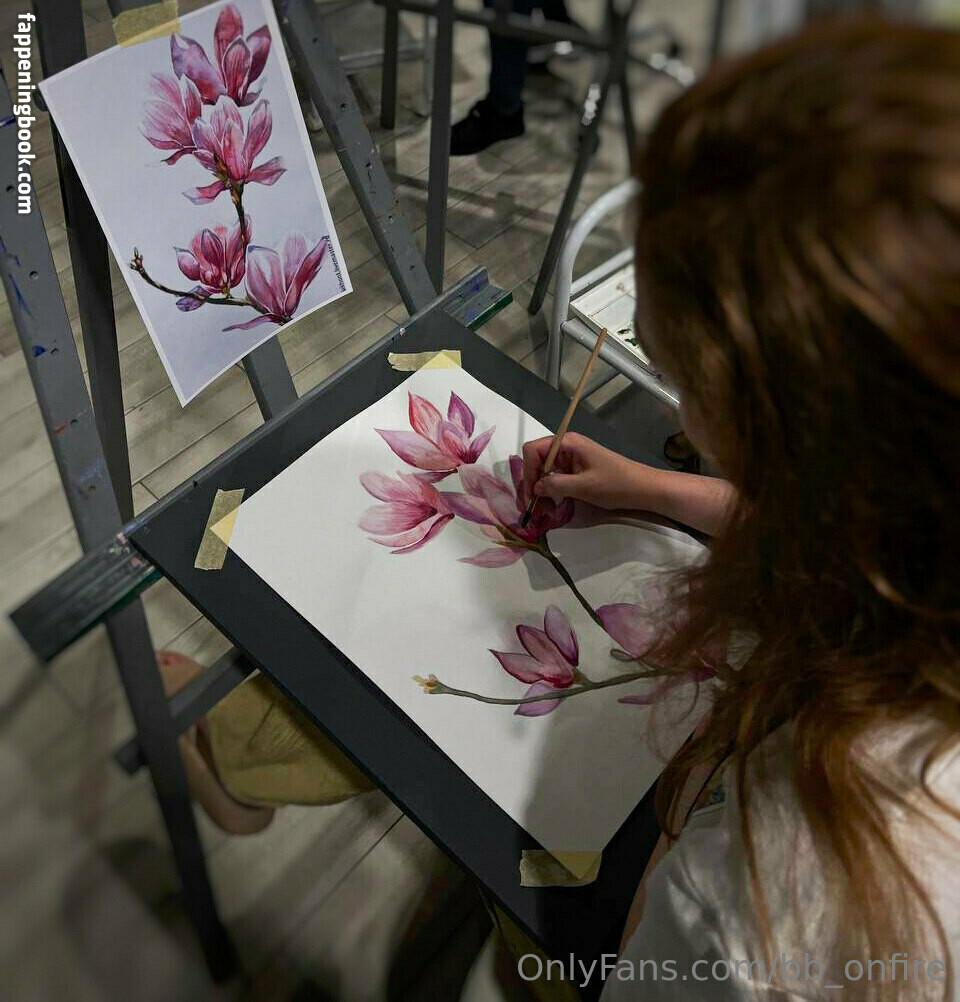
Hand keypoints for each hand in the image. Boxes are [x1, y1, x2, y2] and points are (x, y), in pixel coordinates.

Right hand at [521, 432, 661, 510]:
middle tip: (533, 508)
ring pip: (544, 472)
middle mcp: (566, 447)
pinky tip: (553, 506)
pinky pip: (556, 478)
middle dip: (532, 484)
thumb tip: (535, 488)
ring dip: (540, 491)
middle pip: (536, 461)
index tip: (531, 494)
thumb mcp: (583, 486)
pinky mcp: (576, 470)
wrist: (643, 489)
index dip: (527, 471)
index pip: (533, 450)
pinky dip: (551, 492)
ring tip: (544, 511)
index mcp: (567, 443)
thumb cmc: (616, 484)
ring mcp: (571, 458)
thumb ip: (555, 485)